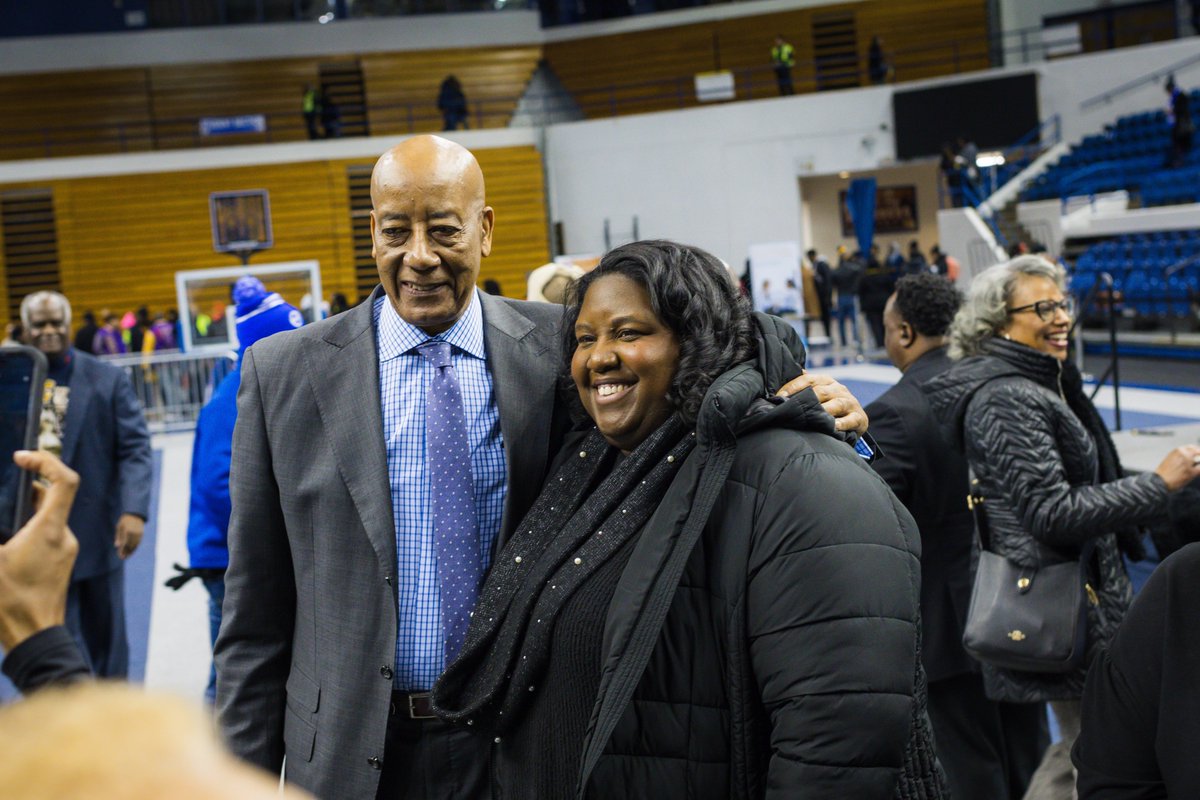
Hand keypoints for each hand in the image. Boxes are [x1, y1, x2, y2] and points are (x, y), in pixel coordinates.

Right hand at [0, 450, 79, 650]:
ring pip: (48, 518)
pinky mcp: (62, 564)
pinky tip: (7, 541)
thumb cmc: (10, 603)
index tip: (22, 457)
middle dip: (28, 487)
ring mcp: (66, 551)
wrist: (35, 639)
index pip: (64, 481)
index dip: (46, 461)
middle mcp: (65, 536)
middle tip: (6, 484)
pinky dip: (30, 528)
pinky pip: (48, 535)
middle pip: (53, 498)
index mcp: (50, 530)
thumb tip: (2, 527)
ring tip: (3, 517)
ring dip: (26, 509)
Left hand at [115, 513, 144, 558]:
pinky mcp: (141, 534)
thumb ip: (118, 537)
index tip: (120, 556)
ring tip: (127, 556)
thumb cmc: (124, 521)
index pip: (125, 544)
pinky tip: (131, 551)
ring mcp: (138, 534)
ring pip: (135, 545)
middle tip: (123, 558)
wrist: (135, 515)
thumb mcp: (119, 527)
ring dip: (131, 551)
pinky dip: (134, 547)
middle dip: (126, 552)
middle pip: (130, 546)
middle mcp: (134, 533)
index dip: (122, 551)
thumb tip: (117, 546)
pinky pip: (138, 543)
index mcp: (127, 531)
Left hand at [777, 372, 868, 433]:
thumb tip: (781, 381)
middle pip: (821, 391)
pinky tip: (833, 427)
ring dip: (825, 410)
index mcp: (826, 381)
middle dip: (806, 399)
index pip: (808, 379)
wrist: (855, 420)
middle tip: (792, 409)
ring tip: (813, 417)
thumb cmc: (828, 406)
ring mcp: (850, 402)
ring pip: (837, 404)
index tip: (778, 396)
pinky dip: (843, 423)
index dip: (793, 386)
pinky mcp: (859, 417)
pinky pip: (851, 420)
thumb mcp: (817, 394)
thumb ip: (802, 387)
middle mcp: (839, 389)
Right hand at [1154, 445, 1199, 491]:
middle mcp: (1184, 455)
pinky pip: (1199, 469)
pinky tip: (1196, 472)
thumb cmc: (1163, 472)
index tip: (1197, 454)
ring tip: (1195, 467)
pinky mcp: (1191, 472)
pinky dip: (1199, 470)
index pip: (1192, 447)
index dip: (1196, 451)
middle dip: (1198, 456)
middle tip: (1198, 460)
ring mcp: (1188, 463)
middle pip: (1198, 452)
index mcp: (1178, 450)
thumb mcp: (1170, 459)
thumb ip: (1180, 456)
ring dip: (1198, 463)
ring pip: (1199, 460)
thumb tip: (1189, 457)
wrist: (1159, 481)